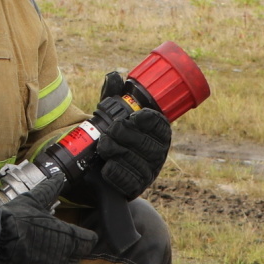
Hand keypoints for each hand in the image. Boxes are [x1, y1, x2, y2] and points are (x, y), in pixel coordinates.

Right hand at [0, 177, 97, 263]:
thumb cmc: (13, 222)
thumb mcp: (31, 201)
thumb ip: (48, 190)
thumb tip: (58, 175)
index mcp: (70, 240)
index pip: (89, 242)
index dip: (81, 238)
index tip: (72, 236)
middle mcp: (66, 263)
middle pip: (74, 261)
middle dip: (64, 255)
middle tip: (46, 246)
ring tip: (36, 261)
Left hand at [89, 70, 171, 198]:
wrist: (105, 171)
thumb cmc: (117, 138)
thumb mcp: (115, 116)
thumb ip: (114, 96)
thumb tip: (115, 75)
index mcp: (159, 133)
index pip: (159, 124)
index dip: (147, 119)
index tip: (133, 116)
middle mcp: (158, 153)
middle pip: (144, 142)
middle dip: (124, 134)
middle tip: (110, 131)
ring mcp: (148, 172)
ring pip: (133, 160)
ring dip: (114, 151)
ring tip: (104, 147)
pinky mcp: (136, 188)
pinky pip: (126, 179)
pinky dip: (113, 171)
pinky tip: (106, 166)